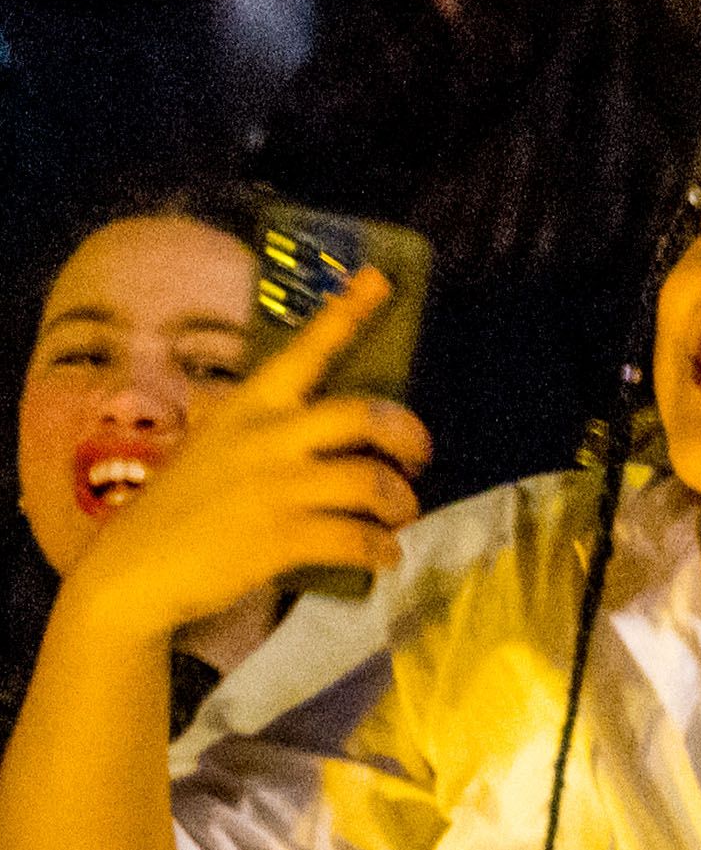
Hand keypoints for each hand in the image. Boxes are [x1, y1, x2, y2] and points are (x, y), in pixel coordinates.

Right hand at [53, 266, 428, 647]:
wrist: (135, 570)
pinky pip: (359, 538)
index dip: (348, 313)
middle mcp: (263, 437)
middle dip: (408, 434)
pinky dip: (383, 550)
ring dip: (401, 503)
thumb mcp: (213, 449)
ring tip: (398, 517)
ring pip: (372, 482)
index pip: (304, 350)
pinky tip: (383, 556)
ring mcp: (274, 487)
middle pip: (364, 415)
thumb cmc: (181, 510)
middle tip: (417, 457)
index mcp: (246, 407)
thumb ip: (262, 433)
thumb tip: (325, 433)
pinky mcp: (281, 538)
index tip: (380, 279)